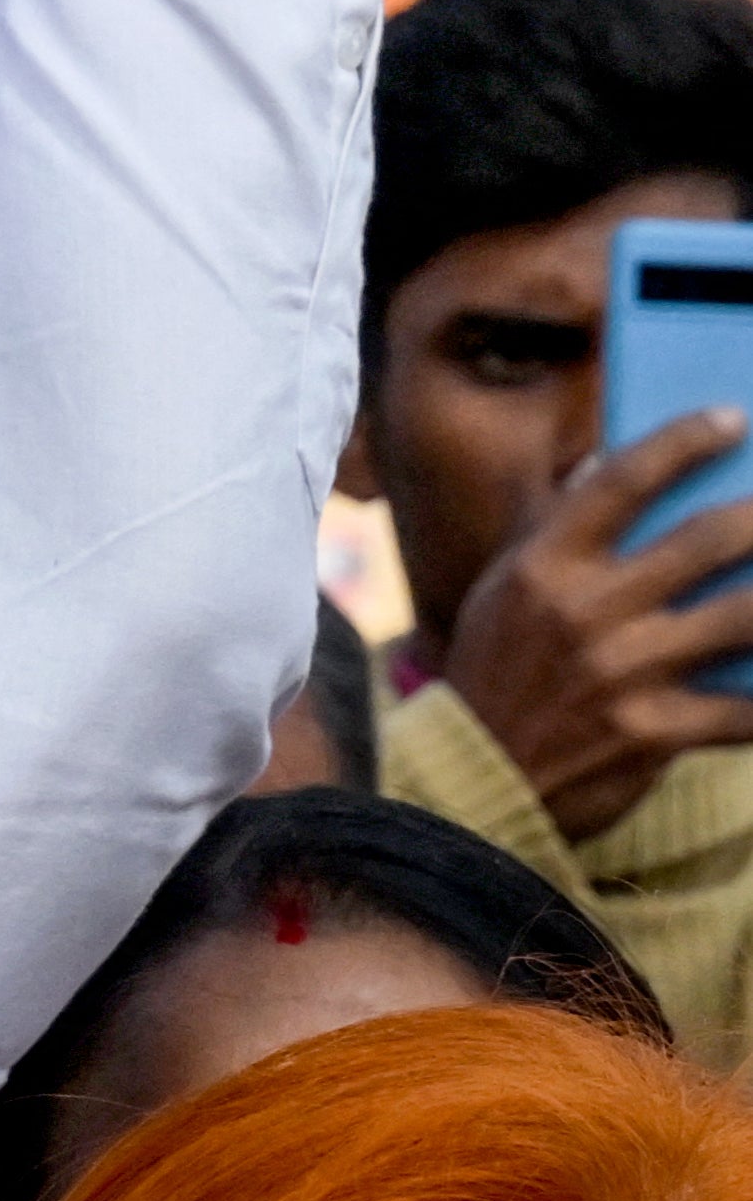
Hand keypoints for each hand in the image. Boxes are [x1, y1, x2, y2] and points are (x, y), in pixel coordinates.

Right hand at [440, 406, 752, 840]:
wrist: (476, 782)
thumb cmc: (499, 671)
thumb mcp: (507, 591)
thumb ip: (556, 531)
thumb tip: (606, 467)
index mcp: (541, 566)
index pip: (619, 482)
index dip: (682, 442)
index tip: (733, 419)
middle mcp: (584, 611)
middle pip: (708, 541)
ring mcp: (624, 673)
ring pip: (747, 619)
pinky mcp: (655, 733)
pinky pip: (749, 709)